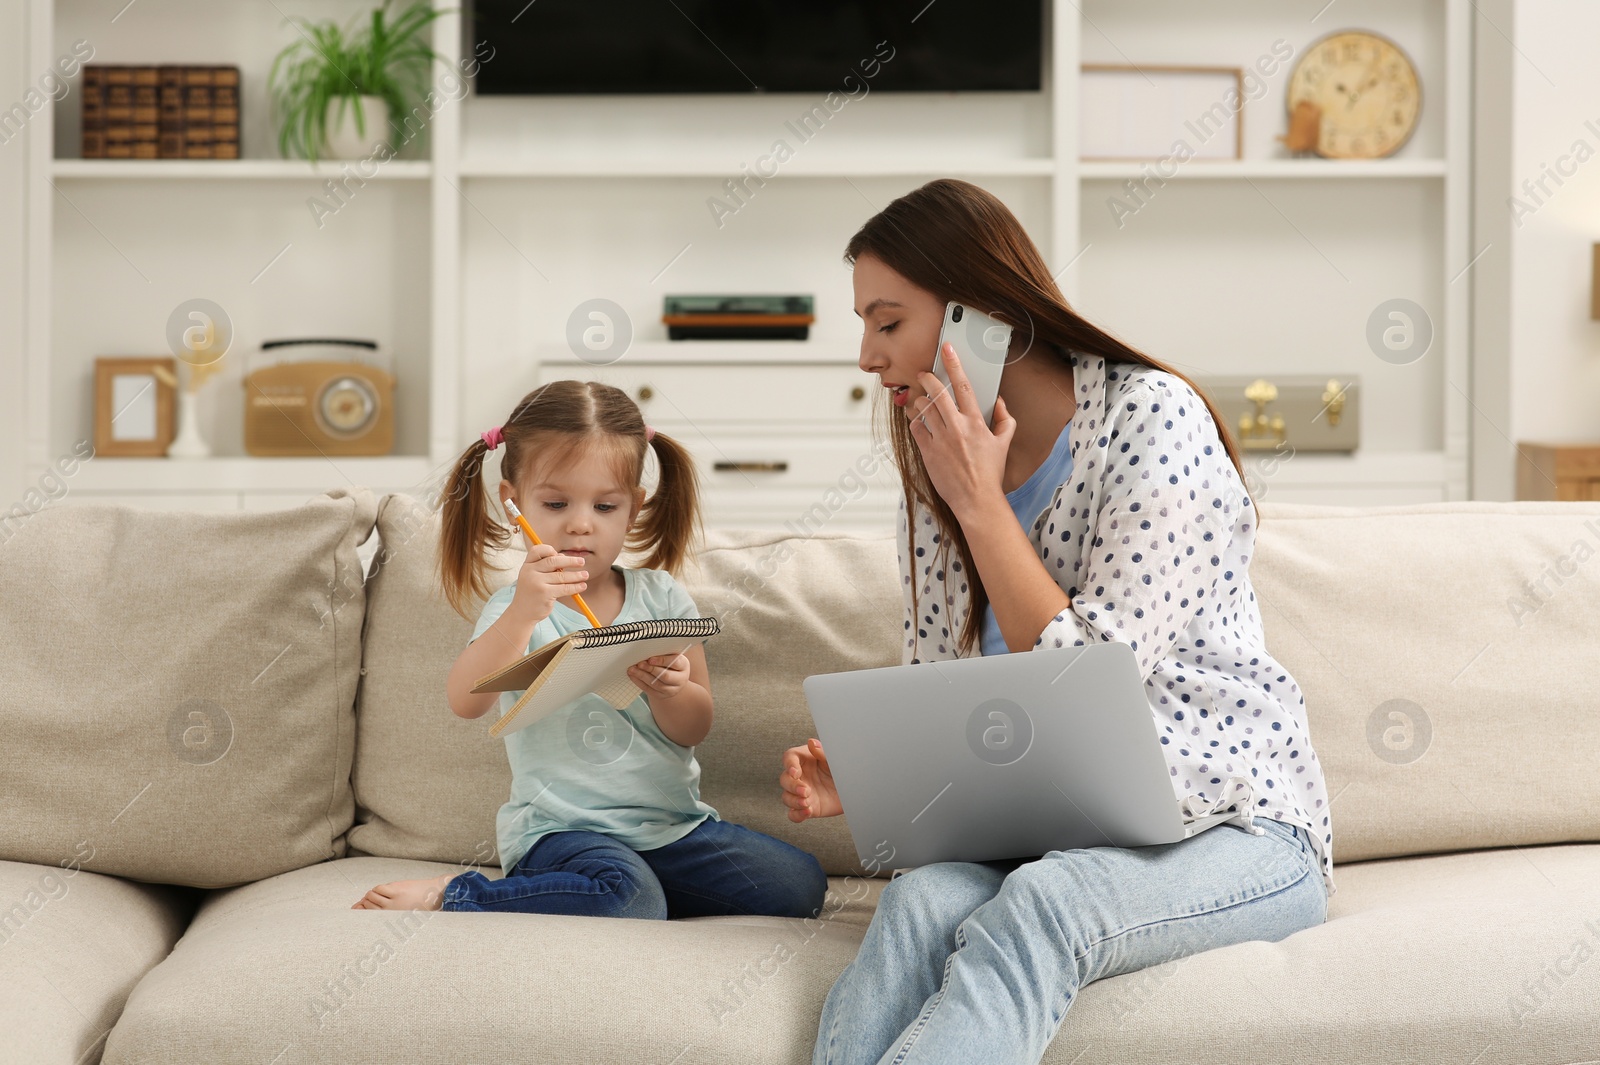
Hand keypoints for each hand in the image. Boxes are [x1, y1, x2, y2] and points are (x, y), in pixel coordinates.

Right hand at [508, 542, 587, 622]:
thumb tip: (563, 557)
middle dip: (570, 561)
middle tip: (582, 562)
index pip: (537, 550)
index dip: (549, 549)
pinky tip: (582, 586)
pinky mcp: (545, 594)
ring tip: (585, 575)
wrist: (522, 612)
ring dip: (576, 575)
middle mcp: (530, 572)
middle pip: (553, 561)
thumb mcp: (532, 576)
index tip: (560, 554)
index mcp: (527, 565)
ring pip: (561, 576)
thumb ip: (545, 566)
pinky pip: (564, 588)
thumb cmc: (531, 592)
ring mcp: (537, 583)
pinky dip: (575, 587)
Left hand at [629, 653, 688, 699]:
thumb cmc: (669, 662)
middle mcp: (680, 679)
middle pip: (666, 676)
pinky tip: (632, 676)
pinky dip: (639, 682)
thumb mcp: (670, 655)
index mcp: (683, 665)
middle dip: (651, 669)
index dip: (662, 661)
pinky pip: (649, 690)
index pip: (675, 663)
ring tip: (632, 669)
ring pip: (656, 684)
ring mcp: (671, 689)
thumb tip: (646, 650)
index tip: (650, 659)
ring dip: (642, 676)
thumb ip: (662, 653)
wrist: (672, 678)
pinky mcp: (661, 696)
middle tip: (640, 664)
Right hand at [779, 738, 841, 821]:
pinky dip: (797, 815)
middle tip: (806, 790)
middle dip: (792, 786)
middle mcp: (800, 776)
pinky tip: (807, 812)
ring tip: (807, 802)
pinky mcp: (806, 807)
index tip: (795, 772)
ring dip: (794, 801)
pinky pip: (794, 814)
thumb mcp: (834, 760)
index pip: (789, 758)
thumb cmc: (843, 770)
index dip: (789, 764)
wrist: (854, 789)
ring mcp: (801, 793)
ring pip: (786, 797)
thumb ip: (822, 753)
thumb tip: (811, 743)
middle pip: (784, 779)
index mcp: (804, 759)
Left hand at [908, 342, 1016, 519]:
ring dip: (920, 401)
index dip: (954, 364)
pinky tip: (919, 421)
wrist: (976, 500)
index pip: (964, 386)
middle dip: (928, 379)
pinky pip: (916, 428)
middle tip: (924, 374)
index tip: (947, 349)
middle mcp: (956, 428)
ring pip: (923, 409)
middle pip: (937, 393)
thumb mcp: (1004, 443)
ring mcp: (940, 440)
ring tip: (922, 402)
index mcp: (975, 423)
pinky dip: (915, 421)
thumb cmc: (990, 473)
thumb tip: (998, 402)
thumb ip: (1004, 419)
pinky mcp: (927, 452)